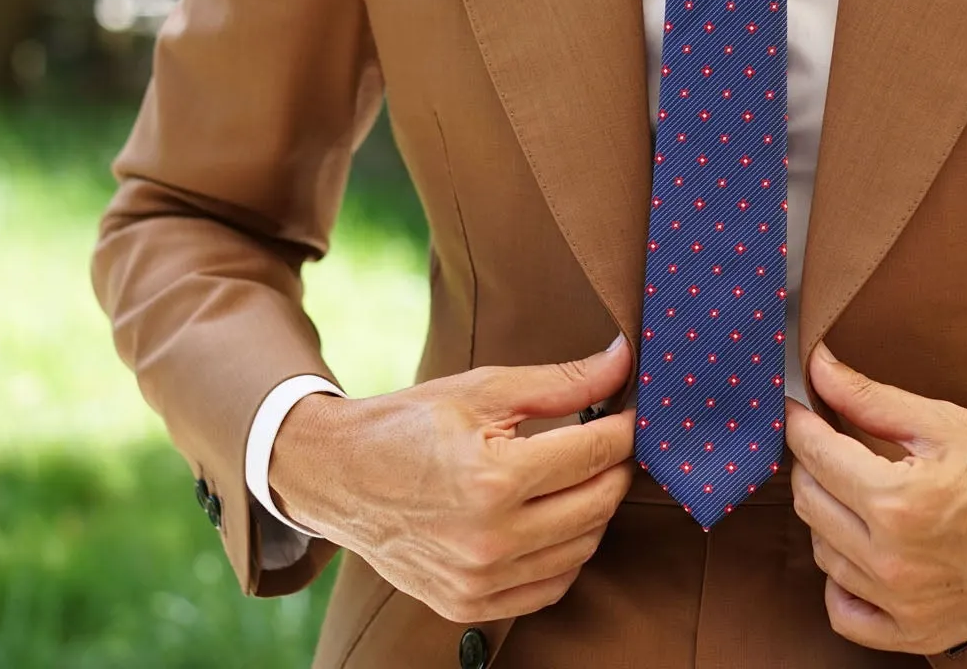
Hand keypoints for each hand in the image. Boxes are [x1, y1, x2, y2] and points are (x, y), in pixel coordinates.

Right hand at [271, 336, 634, 623]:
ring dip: (594, 510)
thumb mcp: (483, 390)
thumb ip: (562, 382)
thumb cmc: (409, 426)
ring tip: (578, 476)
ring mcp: (479, 580)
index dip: (623, 429)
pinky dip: (566, 555)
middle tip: (608, 442)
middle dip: (615, 468)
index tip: (629, 414)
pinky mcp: (468, 604)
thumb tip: (624, 362)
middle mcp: (490, 540)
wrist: (337, 477)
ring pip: (582, 550)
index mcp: (494, 480)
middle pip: (598, 505)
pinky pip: (550, 588)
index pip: (595, 454)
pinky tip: (554, 519)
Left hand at [786, 343, 966, 653]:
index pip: (815, 455)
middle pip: (810, 503)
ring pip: (824, 554)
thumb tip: (818, 367)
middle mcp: (895, 561)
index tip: (799, 407)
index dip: (800, 423)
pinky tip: (861, 553)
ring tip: (861, 491)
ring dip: (829, 517)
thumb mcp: (946, 421)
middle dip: (813, 465)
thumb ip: (871, 399)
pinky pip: (847, 615)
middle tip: (832, 443)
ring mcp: (906, 604)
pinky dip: (843, 585)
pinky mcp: (922, 632)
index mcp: (899, 502)